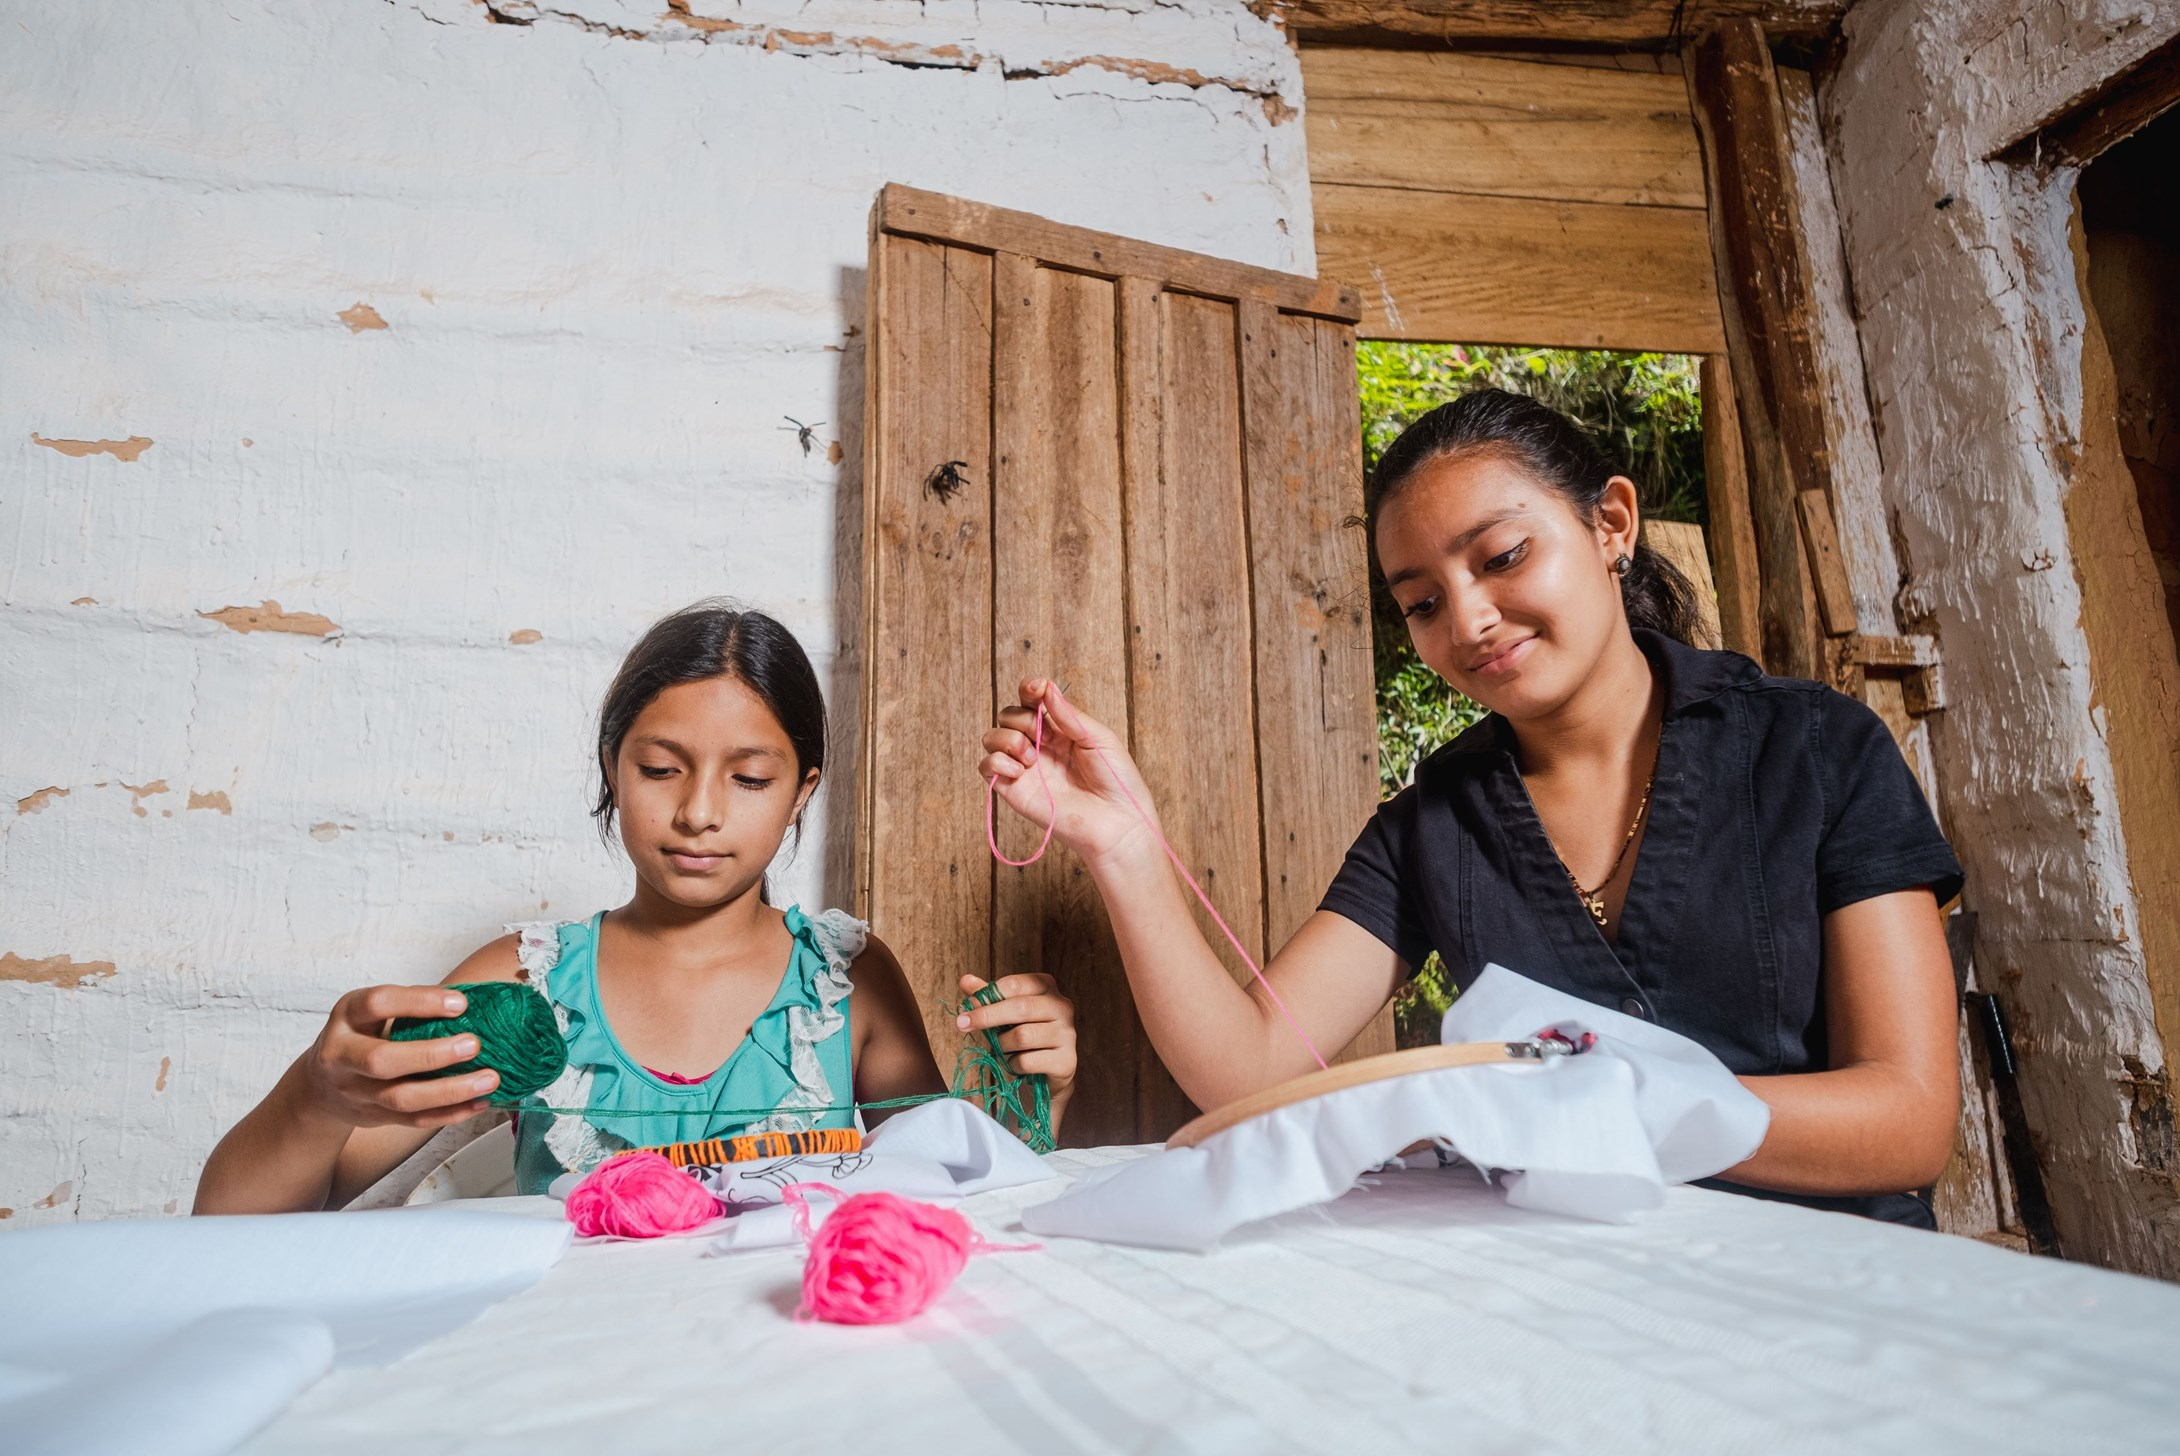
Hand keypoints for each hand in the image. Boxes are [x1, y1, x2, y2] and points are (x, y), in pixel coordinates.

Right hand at [289, 986, 500, 1130]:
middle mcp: (343, 1056)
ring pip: (401, 1098)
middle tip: (474, 1045)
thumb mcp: (370, 1012)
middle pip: (382, 1061)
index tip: (461, 1003)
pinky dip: (451, 1113)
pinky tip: (480, 1102)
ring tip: (490, 1079)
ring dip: (450, 1091)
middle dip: (431, 1055)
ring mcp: (356, 1092)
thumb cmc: (360, 1036)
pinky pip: (415, 1120)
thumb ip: (408, 1006)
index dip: (419, 1002)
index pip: (378, 1004)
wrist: (319, 1087)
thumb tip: (471, 1004)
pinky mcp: (374, 1117)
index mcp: (346, 1016)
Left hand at [956, 972, 1076, 1106]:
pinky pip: (1028, 1061)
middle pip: (1021, 1008)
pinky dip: (1013, 1065)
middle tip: (961, 1024)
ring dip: (1002, 1044)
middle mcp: (1062, 1007)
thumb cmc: (1023, 1032)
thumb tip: (965, 980)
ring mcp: (1067, 1034)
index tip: (966, 1006)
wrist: (1046, 1071)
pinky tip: (1015, 1064)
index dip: (989, 995)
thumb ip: (987, 996)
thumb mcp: (1004, 1012)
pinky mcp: (1066, 1061)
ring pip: (1023, 1036)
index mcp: (1047, 987)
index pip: (1016, 984)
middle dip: (987, 1017)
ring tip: (1000, 1048)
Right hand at [978, 678, 1158, 867]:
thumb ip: (1068, 714)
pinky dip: (995, 762)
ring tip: (1032, 757)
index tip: (1036, 688)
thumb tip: (1046, 688)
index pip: (1032, 701)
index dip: (1028, 690)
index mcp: (1060, 730)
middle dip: (1022, 719)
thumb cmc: (1117, 781)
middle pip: (1009, 715)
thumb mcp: (1098, 738)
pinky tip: (1020, 770)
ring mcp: (1026, 768)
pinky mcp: (1014, 791)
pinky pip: (985, 767)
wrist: (1117, 822)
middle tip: (1045, 737)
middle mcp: (1039, 746)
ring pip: (992, 737)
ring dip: (1008, 739)